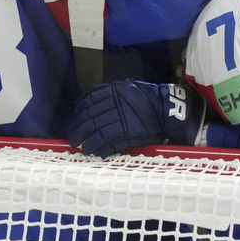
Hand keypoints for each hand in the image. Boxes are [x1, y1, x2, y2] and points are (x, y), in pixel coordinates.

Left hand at [66, 80, 203, 157]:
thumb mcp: (127, 89)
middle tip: (73, 137)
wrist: (167, 110)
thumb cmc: (148, 99)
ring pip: (95, 130)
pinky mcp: (126, 132)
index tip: (75, 119)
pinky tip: (95, 152)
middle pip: (89, 117)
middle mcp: (113, 102)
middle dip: (78, 128)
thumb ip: (110, 94)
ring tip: (81, 147)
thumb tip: (91, 104)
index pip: (88, 100)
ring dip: (85, 140)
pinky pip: (107, 141)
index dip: (79, 111)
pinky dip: (99, 147)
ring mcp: (119, 117)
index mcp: (113, 90)